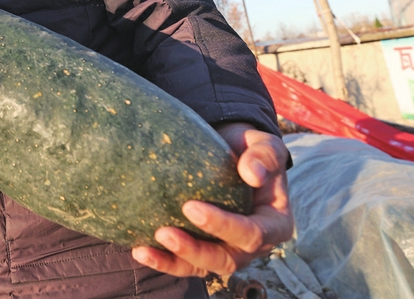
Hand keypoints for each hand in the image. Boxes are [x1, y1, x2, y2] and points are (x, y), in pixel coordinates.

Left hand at [131, 122, 292, 277]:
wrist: (231, 152)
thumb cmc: (249, 149)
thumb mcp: (264, 145)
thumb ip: (265, 155)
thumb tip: (252, 174)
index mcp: (273, 223)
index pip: (252, 233)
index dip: (223, 226)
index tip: (190, 206)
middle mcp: (252, 245)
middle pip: (225, 260)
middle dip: (194, 250)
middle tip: (164, 232)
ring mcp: (227, 250)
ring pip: (202, 267)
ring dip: (174, 261)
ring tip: (144, 249)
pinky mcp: (204, 249)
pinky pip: (184, 263)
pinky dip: (163, 260)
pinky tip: (139, 250)